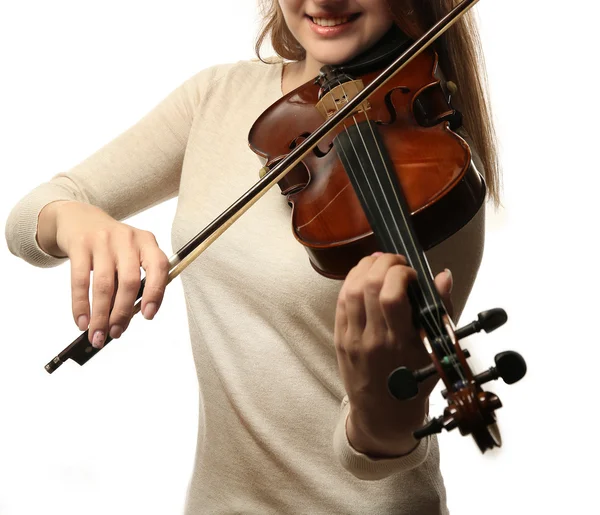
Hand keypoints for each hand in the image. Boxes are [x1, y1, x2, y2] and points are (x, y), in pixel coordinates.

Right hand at [38, 201, 169, 347]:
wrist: (80, 219)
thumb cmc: (112, 246)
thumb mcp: (130, 254)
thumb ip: (134, 281)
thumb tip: (127, 319)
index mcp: (147, 242)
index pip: (159, 268)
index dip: (156, 293)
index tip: (148, 316)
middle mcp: (128, 239)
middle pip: (129, 282)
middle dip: (123, 313)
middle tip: (116, 333)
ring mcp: (103, 240)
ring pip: (104, 285)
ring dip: (101, 315)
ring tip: (98, 335)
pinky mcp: (79, 245)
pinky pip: (79, 281)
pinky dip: (81, 306)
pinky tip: (82, 321)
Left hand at [334, 252, 452, 456]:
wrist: (383, 414)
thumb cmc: (414, 383)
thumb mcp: (436, 352)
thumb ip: (441, 311)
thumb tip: (443, 276)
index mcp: (398, 343)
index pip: (391, 296)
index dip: (400, 274)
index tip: (413, 273)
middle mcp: (371, 339)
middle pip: (367, 286)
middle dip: (383, 263)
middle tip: (397, 262)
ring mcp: (351, 338)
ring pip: (350, 289)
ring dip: (364, 267)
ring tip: (380, 262)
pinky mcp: (339, 338)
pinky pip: (341, 301)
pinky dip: (351, 282)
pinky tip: (365, 276)